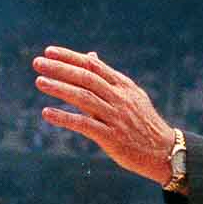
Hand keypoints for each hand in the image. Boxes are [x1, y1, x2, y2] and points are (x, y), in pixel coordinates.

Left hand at [34, 47, 174, 185]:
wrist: (164, 151)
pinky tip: (47, 113)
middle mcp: (120, 98)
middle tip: (38, 62)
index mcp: (123, 86)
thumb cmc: (143, 123)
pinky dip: (65, 118)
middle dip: (61, 68)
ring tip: (40, 81)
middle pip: (86, 78)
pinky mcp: (112, 137)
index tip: (50, 51)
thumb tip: (91, 56)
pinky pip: (84, 125)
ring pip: (84, 98)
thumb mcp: (130, 95)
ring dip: (60, 88)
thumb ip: (108, 78)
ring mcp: (116, 117)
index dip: (70, 57)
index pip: (93, 66)